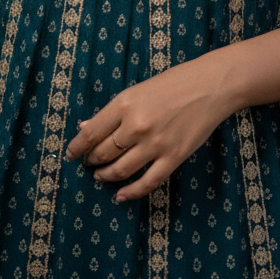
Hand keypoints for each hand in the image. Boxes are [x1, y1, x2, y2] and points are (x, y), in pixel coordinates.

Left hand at [64, 49, 234, 201]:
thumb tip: (85, 127)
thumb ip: (112, 111)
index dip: (77, 147)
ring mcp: (155, 144)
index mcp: (125, 104)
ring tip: (100, 176)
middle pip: (104, 153)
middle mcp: (136, 126)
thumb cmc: (173, 83)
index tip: (69, 154)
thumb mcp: (138, 90)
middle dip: (91, 161)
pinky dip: (131, 192)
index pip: (91, 133)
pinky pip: (147, 183)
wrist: (210, 86)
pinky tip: (121, 195)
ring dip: (106, 176)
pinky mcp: (172, 157)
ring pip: (120, 170)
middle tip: (88, 163)